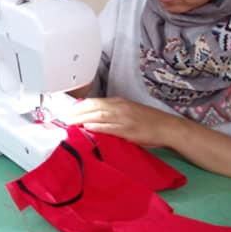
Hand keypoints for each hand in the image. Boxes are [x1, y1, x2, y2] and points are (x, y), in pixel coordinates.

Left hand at [60, 97, 180, 147]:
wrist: (168, 127)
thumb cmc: (149, 122)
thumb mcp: (129, 112)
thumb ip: (113, 114)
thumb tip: (95, 118)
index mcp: (119, 102)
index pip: (94, 101)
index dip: (79, 106)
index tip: (67, 112)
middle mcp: (120, 107)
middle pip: (93, 106)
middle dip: (76, 112)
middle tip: (62, 118)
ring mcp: (124, 118)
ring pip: (98, 115)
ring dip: (82, 119)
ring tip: (69, 123)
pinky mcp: (128, 130)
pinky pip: (110, 127)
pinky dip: (97, 126)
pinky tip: (88, 127)